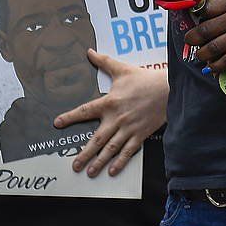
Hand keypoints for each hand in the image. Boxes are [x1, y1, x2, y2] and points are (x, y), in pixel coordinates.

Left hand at [53, 50, 167, 177]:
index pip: (85, 110)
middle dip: (85, 153)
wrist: (168, 89)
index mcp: (110, 102)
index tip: (58, 123)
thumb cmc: (145, 79)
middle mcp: (117, 118)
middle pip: (97, 139)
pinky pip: (128, 151)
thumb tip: (90, 52)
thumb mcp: (122, 69)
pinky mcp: (140, 134)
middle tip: (74, 165)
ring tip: (89, 172)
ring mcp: (128, 128)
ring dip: (99, 162)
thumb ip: (104, 62)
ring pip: (110, 149)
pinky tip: (112, 171)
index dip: (70, 117)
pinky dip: (120, 162)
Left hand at [185, 0, 225, 72]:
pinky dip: (217, 65)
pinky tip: (212, 67)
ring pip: (214, 46)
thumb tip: (210, 2)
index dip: (199, 15)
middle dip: (193, 37)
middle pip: (206, 28)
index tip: (197, 20)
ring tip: (199, 55)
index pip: (208, 8)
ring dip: (202, 54)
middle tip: (189, 41)